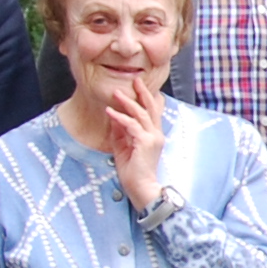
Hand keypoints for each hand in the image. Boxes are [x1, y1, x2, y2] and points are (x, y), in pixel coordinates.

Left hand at [103, 72, 169, 211]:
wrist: (141, 188)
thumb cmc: (133, 172)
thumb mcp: (123, 148)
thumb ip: (120, 133)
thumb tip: (114, 117)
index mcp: (153, 135)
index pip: (151, 113)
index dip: (146, 98)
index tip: (138, 86)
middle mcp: (156, 134)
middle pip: (151, 108)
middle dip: (142, 92)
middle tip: (135, 80)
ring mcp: (152, 138)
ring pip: (141, 114)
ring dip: (127, 102)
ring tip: (116, 93)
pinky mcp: (145, 142)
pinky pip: (132, 125)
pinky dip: (120, 118)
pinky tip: (110, 112)